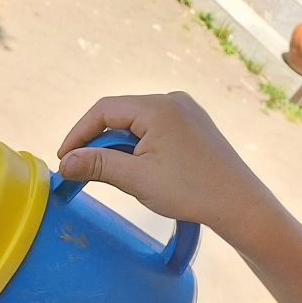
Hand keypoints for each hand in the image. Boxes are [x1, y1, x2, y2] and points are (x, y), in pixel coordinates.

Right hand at [56, 92, 277, 245]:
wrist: (238, 203)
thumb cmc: (189, 191)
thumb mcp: (136, 179)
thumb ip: (97, 166)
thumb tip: (65, 163)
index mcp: (157, 107)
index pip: (104, 110)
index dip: (78, 134)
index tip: (63, 160)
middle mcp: (172, 100)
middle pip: (119, 113)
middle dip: (95, 140)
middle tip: (79, 168)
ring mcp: (185, 110)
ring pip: (136, 121)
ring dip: (115, 144)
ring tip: (104, 171)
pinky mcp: (193, 124)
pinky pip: (154, 127)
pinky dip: (135, 144)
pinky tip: (132, 166)